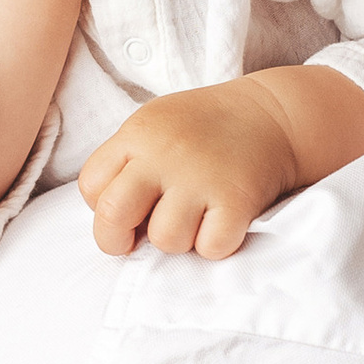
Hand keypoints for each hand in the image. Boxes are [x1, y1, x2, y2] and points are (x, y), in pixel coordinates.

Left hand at [79, 80, 301, 258]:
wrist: (271, 115)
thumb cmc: (204, 128)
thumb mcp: (154, 126)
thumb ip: (127, 164)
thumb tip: (110, 221)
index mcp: (138, 135)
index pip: (91, 187)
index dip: (101, 206)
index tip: (128, 206)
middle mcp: (164, 155)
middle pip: (112, 214)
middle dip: (116, 238)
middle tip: (136, 237)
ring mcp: (201, 178)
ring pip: (164, 240)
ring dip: (178, 239)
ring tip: (193, 216)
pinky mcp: (237, 200)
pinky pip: (210, 248)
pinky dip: (215, 244)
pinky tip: (221, 221)